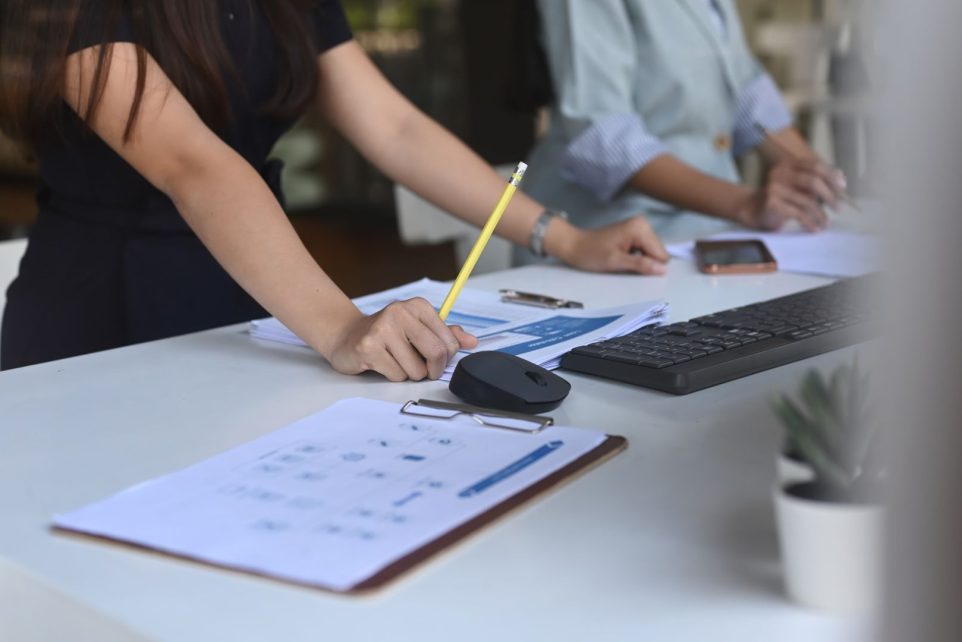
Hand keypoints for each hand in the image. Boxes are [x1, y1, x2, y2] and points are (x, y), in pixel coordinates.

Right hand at [326, 298, 477, 380]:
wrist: (347, 336)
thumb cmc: (387, 334)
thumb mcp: (418, 328)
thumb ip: (445, 334)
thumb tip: (472, 341)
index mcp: (418, 306)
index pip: (449, 341)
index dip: (445, 358)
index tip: (434, 358)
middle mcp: (400, 312)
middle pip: (436, 354)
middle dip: (432, 370)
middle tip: (421, 368)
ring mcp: (382, 329)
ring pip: (416, 370)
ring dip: (409, 373)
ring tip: (396, 360)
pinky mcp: (368, 347)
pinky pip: (396, 375)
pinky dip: (392, 375)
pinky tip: (382, 363)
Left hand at [551, 216, 668, 274]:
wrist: (574, 246)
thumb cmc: (591, 253)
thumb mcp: (616, 262)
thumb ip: (641, 265)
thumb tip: (663, 270)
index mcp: (640, 228)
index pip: (661, 254)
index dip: (649, 266)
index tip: (631, 266)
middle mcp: (642, 224)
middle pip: (658, 253)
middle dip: (645, 262)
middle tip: (624, 262)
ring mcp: (639, 227)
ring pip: (652, 252)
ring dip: (640, 260)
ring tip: (621, 259)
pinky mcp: (634, 232)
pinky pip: (645, 250)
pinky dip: (636, 256)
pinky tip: (622, 256)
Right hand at [736, 158, 845, 231]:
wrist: (753, 210)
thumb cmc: (781, 197)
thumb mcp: (798, 185)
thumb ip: (816, 180)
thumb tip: (841, 179)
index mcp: (787, 164)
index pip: (814, 166)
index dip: (831, 176)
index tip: (843, 187)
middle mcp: (779, 173)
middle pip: (812, 181)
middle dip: (830, 195)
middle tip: (838, 207)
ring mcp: (774, 188)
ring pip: (807, 200)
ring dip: (821, 214)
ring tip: (826, 223)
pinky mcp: (772, 204)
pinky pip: (798, 214)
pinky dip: (810, 222)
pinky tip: (815, 228)